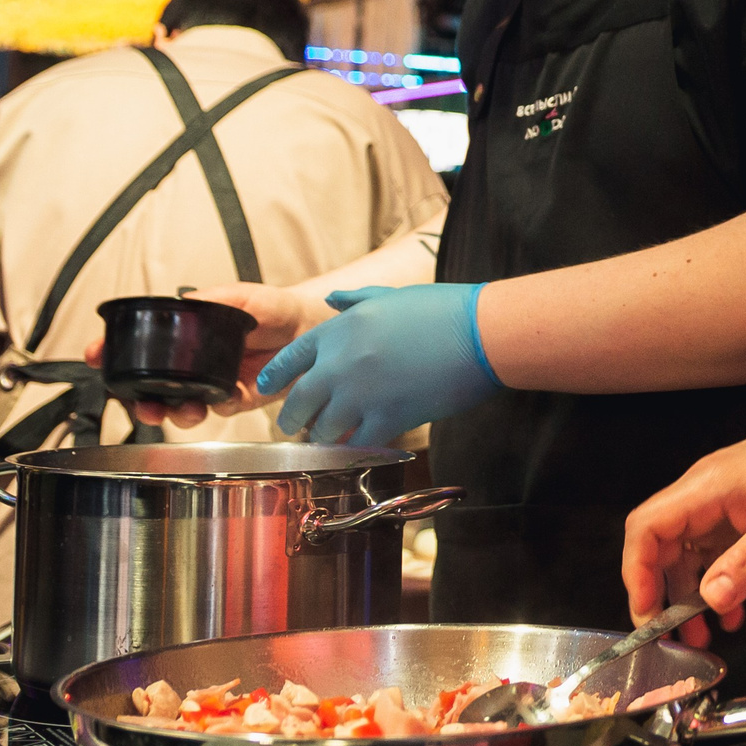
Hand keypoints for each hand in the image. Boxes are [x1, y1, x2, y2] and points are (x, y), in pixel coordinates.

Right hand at [89, 283, 323, 427]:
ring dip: (171, 412)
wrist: (311, 328)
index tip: (96, 355)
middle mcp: (194, 363)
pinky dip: (212, 409)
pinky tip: (219, 400)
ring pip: (178, 406)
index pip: (143, 346)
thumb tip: (186, 299)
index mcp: (188, 336)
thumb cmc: (275, 308)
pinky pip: (216, 410)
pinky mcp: (236, 399)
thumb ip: (214, 299)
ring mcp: (212, 382)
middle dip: (138, 399)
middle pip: (152, 385)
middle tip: (140, 403)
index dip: (115, 352)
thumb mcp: (242, 296)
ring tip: (178, 409)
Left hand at [257, 284, 498, 447]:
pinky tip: (357, 450)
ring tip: (328, 440)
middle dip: (292, 418)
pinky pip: (357, 445)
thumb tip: (330, 300)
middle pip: (298, 402)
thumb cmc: (441, 309)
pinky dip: (355, 449)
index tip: (267, 389)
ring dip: (323, 437)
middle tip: (294, 426)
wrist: (479, 333)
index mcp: (339, 330)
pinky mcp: (387, 419)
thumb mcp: (390, 295)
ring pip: (323, 430)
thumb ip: (355, 300)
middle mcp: (341, 364)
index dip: (273, 377)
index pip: (290, 359)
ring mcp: (362, 395)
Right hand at [622, 402, 745, 643]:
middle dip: (660, 594)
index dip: (637, 573)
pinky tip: (729, 609)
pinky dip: (713, 581)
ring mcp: (715, 502)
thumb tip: (711, 599)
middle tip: (670, 636)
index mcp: (707, 487)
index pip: (647, 527)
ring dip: (687, 595)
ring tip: (700, 636)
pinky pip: (708, 551)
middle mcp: (702, 492)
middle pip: (659, 544)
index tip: (647, 612)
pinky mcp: (731, 512)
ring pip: (683, 553)